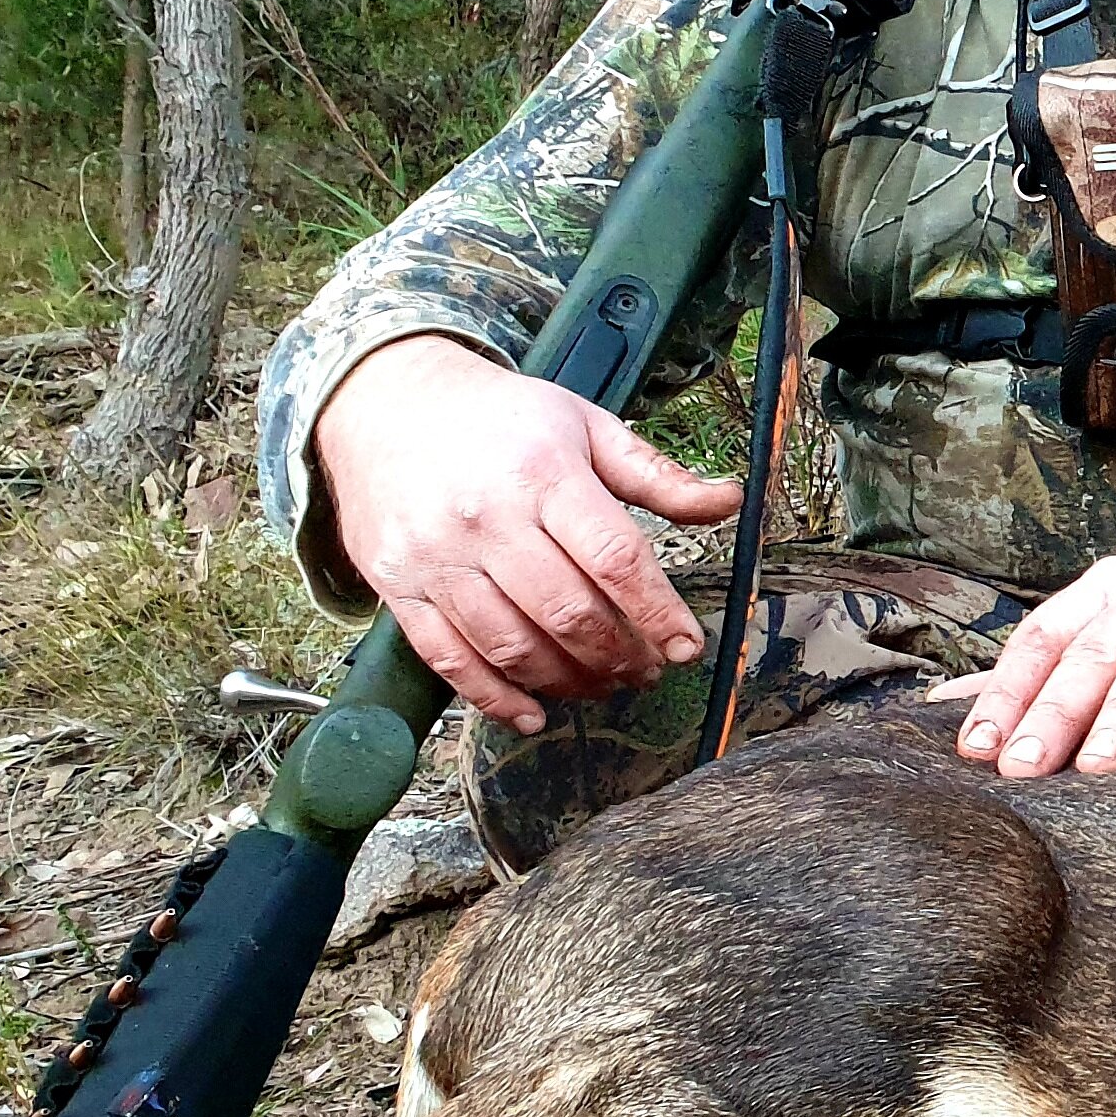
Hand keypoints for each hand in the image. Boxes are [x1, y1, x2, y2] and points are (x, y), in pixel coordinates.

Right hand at [315, 333, 745, 731]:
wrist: (386, 403)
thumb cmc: (500, 419)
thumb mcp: (586, 426)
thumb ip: (657, 475)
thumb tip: (730, 501)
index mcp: (542, 474)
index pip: (614, 558)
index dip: (658, 612)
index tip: (687, 647)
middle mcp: (486, 519)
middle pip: (567, 612)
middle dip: (619, 655)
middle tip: (647, 670)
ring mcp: (437, 559)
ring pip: (511, 646)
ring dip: (568, 681)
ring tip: (602, 684)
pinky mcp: (399, 589)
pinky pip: (449, 660)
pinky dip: (494, 698)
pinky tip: (533, 713)